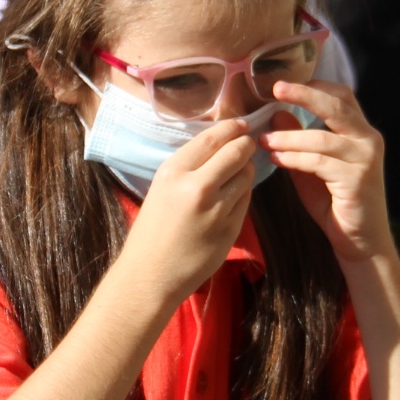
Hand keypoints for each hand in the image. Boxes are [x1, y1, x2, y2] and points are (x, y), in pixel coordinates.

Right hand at [125, 116, 261, 301]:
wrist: (151, 274)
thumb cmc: (152, 230)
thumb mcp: (162, 188)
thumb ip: (190, 167)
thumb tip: (221, 144)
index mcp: (174, 172)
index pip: (213, 138)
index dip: (232, 127)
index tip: (241, 124)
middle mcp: (198, 187)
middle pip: (237, 152)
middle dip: (246, 145)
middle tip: (247, 144)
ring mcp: (218, 209)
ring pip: (246, 175)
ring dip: (247, 169)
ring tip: (238, 171)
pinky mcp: (231, 228)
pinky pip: (246, 200)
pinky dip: (244, 192)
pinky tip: (234, 195)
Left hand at [256, 79, 390, 262]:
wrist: (360, 242)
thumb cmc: (335, 203)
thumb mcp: (312, 167)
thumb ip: (298, 141)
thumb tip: (277, 113)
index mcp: (361, 132)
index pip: (343, 96)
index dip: (316, 86)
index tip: (284, 84)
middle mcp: (368, 140)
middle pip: (336, 106)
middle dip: (305, 95)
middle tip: (276, 89)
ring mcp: (366, 159)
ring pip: (322, 138)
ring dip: (289, 137)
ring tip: (264, 139)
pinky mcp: (358, 180)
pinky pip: (320, 163)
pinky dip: (295, 158)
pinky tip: (277, 158)